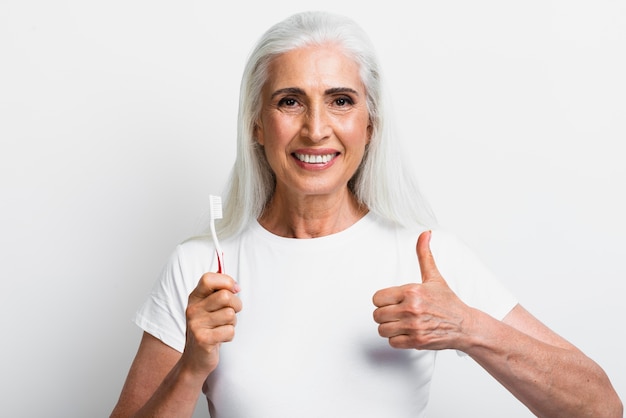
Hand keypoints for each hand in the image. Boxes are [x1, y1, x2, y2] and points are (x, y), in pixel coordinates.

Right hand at [182, 273, 241, 376]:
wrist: (194, 360)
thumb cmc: (208, 329)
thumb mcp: (209, 308)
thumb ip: (220, 293)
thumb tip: (236, 287)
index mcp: (194, 298)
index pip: (208, 279)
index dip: (226, 281)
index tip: (234, 290)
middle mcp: (192, 309)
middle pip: (225, 296)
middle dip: (236, 304)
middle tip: (232, 313)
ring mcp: (196, 324)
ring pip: (230, 314)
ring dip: (233, 322)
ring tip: (223, 327)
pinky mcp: (203, 339)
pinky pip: (229, 331)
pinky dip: (230, 335)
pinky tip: (220, 338)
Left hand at [372, 230, 471, 349]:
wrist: (464, 326)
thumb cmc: (447, 302)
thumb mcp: (434, 277)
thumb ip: (425, 255)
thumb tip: (425, 233)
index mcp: (411, 291)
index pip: (377, 298)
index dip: (383, 300)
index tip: (393, 301)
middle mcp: (411, 308)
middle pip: (377, 315)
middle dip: (385, 315)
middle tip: (397, 313)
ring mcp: (414, 326)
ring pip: (382, 329)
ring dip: (390, 328)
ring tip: (401, 323)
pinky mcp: (417, 341)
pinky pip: (392, 342)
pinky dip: (397, 340)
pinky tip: (407, 333)